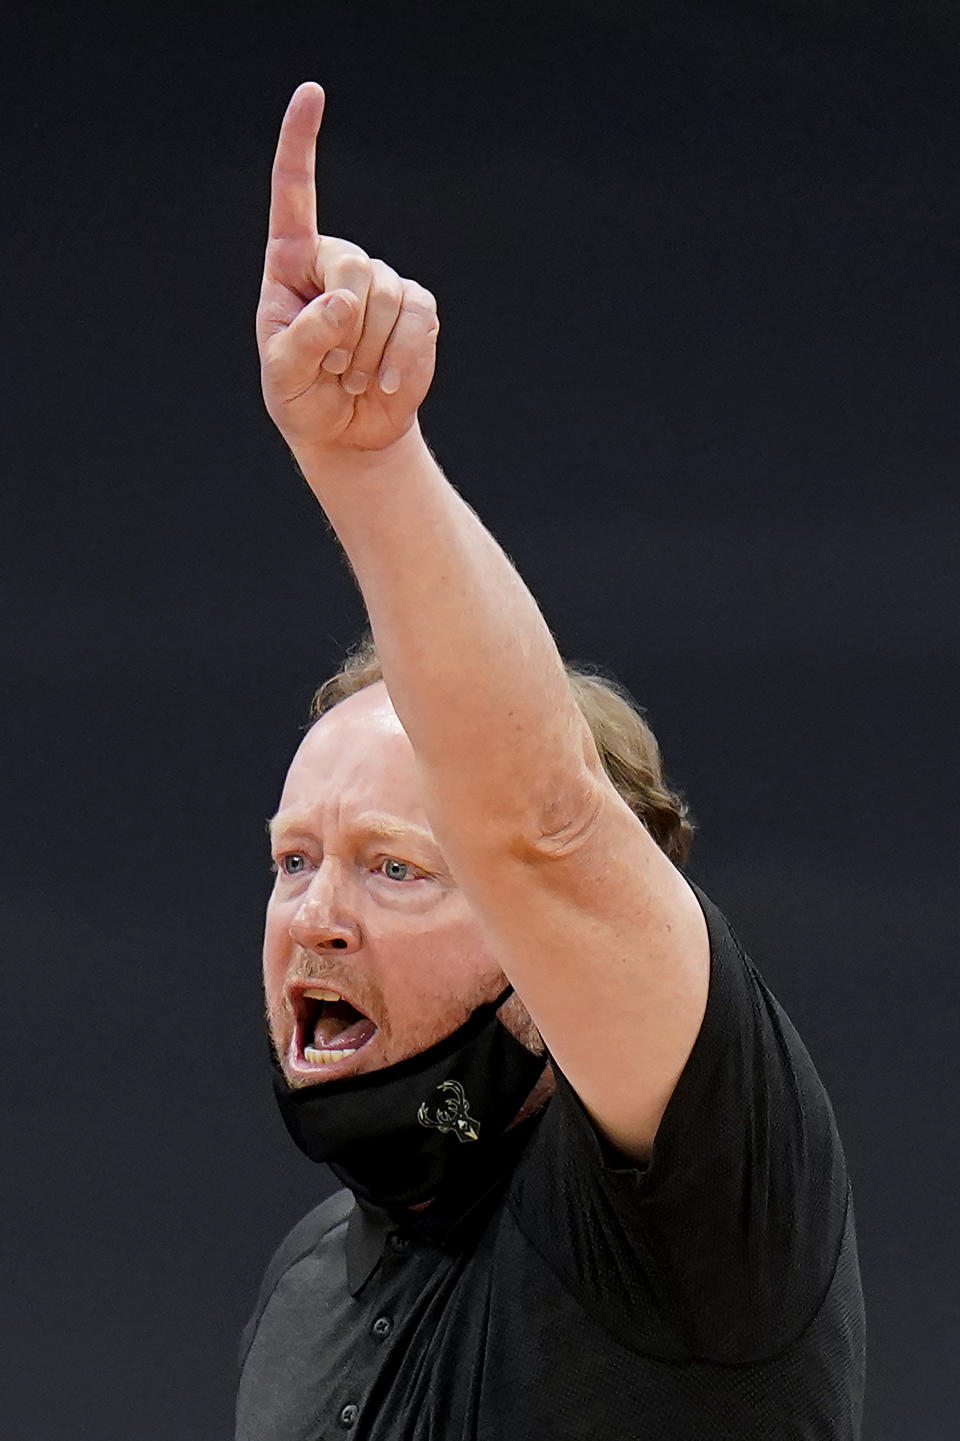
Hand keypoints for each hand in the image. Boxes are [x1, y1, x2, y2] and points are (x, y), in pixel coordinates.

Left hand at [256, 83, 439, 457]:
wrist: (347, 432)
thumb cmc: (302, 398)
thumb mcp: (283, 375)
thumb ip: (305, 338)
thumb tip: (344, 301)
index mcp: (291, 264)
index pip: (294, 193)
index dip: (300, 143)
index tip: (312, 92)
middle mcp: (339, 263)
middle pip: (355, 264)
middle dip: (347, 324)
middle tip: (334, 367)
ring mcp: (383, 285)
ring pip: (390, 299)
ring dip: (370, 353)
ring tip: (354, 379)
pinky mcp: (418, 313)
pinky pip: (419, 323)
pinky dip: (402, 360)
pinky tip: (384, 384)